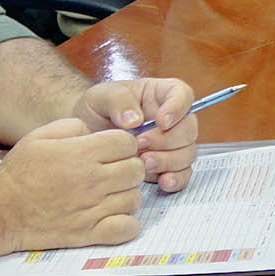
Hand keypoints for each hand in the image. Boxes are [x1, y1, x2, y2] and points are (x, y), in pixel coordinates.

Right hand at [0, 119, 145, 252]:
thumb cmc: (17, 173)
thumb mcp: (39, 136)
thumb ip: (72, 126)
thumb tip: (95, 131)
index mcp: (81, 154)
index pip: (128, 143)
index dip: (123, 145)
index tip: (113, 151)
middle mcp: (91, 180)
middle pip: (136, 169)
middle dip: (128, 167)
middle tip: (114, 172)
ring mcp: (91, 209)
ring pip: (134, 198)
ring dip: (126, 195)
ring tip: (110, 194)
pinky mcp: (88, 233)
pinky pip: (127, 228)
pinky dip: (126, 224)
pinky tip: (114, 217)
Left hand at [76, 78, 198, 192]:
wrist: (86, 140)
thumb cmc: (95, 111)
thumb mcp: (100, 97)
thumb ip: (119, 101)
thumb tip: (135, 120)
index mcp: (159, 95)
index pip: (182, 95)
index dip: (178, 108)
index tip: (161, 121)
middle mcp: (170, 120)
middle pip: (188, 128)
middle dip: (167, 140)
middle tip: (140, 144)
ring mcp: (170, 145)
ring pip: (187, 153)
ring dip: (168, 160)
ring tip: (142, 163)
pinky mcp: (166, 166)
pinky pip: (183, 174)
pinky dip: (176, 179)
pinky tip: (162, 181)